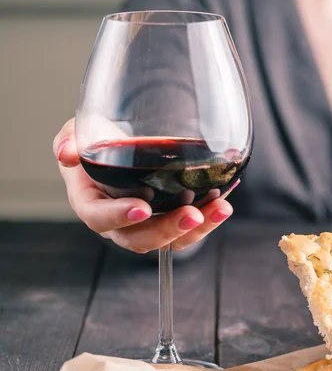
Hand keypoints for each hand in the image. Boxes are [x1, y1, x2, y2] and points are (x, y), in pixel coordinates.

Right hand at [53, 118, 234, 252]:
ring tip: (221, 209)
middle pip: (139, 238)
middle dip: (167, 230)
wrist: (120, 144)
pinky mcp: (169, 218)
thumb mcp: (79, 131)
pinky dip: (209, 217)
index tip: (142, 208)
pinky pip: (188, 228)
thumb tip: (67, 152)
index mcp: (90, 202)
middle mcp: (118, 221)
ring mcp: (146, 224)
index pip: (99, 218)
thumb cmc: (97, 140)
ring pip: (169, 240)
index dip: (118, 216)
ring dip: (198, 228)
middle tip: (193, 214)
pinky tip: (225, 201)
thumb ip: (70, 139)